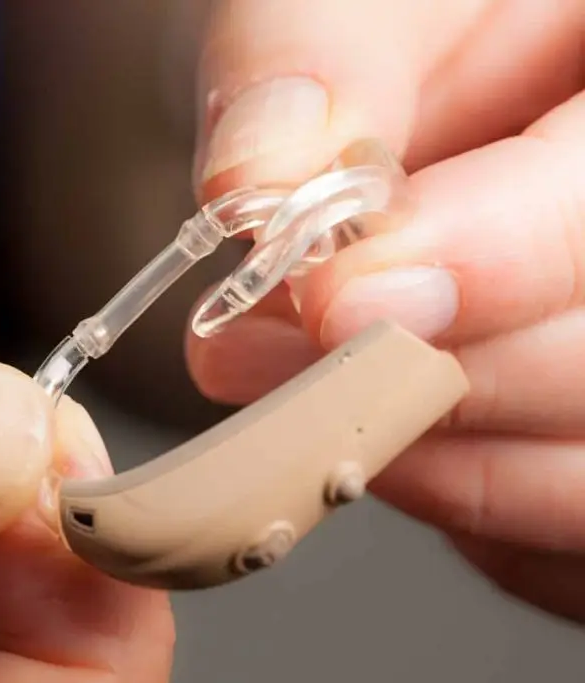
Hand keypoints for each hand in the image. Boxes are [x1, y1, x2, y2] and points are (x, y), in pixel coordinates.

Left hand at [187, 0, 584, 621]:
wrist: (421, 89)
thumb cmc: (409, 29)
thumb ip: (320, 62)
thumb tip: (258, 186)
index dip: (498, 264)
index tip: (341, 298)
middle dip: (422, 380)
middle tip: (257, 354)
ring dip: (419, 457)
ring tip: (287, 394)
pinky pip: (559, 547)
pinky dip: (457, 509)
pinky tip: (378, 436)